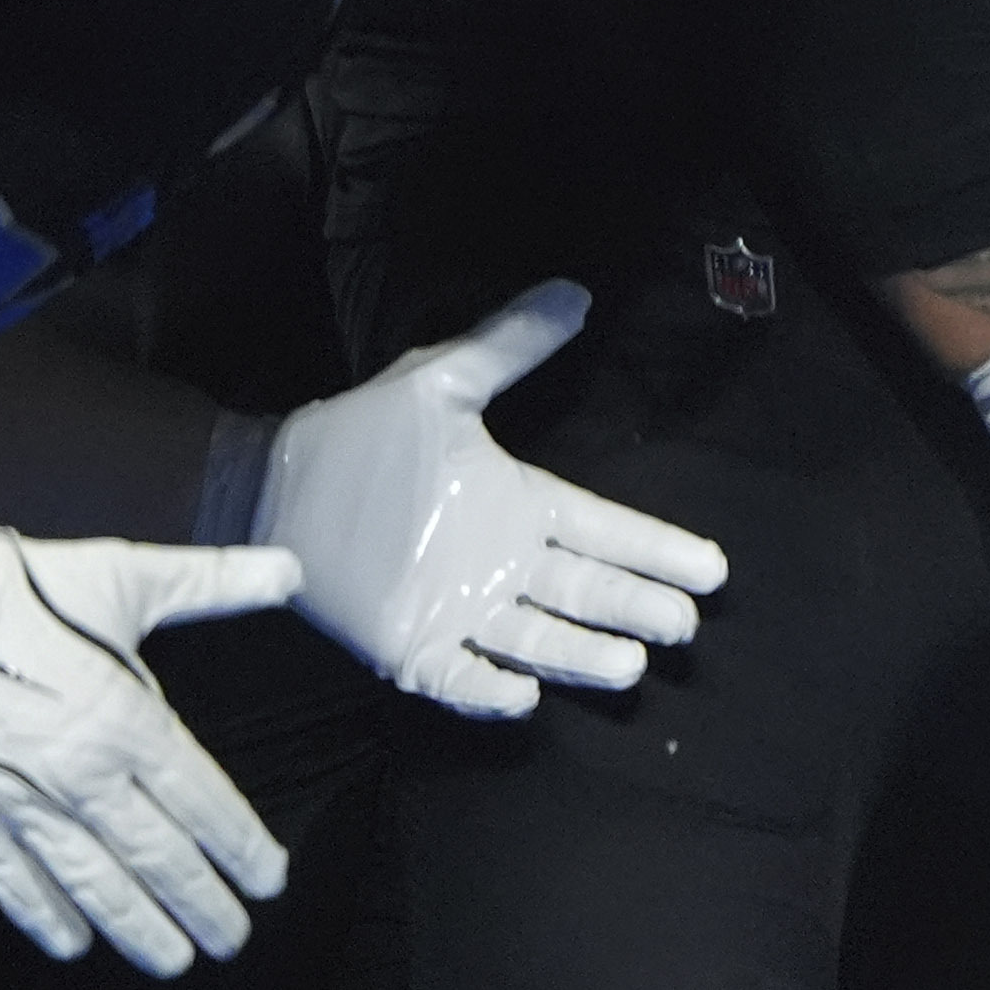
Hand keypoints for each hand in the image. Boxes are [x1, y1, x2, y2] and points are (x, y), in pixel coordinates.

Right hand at [0, 475, 298, 975]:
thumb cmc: (30, 589)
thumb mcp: (134, 577)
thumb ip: (218, 582)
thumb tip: (292, 569)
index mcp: (131, 722)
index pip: (204, 803)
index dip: (241, 847)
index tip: (271, 880)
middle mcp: (83, 776)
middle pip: (158, 858)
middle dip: (201, 904)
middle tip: (233, 940)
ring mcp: (21, 802)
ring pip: (92, 883)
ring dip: (136, 926)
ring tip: (172, 960)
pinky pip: (11, 879)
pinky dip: (42, 916)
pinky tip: (71, 944)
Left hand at [258, 280, 729, 718]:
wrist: (277, 485)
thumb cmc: (363, 433)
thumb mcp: (442, 380)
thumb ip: (509, 345)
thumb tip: (576, 292)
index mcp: (520, 505)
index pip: (605, 531)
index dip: (657, 550)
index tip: (712, 569)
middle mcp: (504, 564)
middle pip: (586, 593)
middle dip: (636, 608)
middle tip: (682, 625)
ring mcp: (461, 609)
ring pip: (537, 640)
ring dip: (581, 655)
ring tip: (629, 665)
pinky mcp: (412, 646)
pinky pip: (458, 677)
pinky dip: (489, 690)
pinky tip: (524, 698)